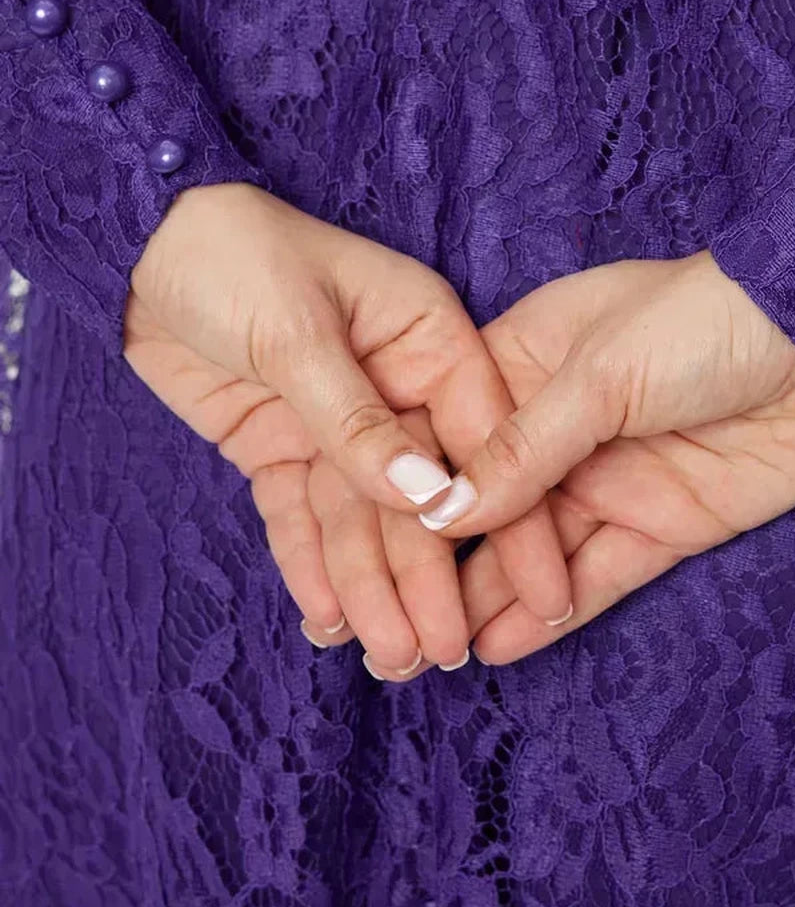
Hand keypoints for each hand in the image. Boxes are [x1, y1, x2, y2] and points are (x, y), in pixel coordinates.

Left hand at [122, 180, 571, 669]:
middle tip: (437, 653)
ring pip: (362, 516)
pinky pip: (304, 515)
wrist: (141, 246)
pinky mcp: (283, 445)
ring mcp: (337, 420)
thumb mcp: (298, 331)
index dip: (511, 516)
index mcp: (426, 337)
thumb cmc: (237, 257)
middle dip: (428, 575)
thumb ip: (355, 420)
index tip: (542, 593)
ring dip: (371, 587)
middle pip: (419, 492)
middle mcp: (395, 383)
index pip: (480, 438)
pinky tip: (327, 619)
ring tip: (387, 660)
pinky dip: (311, 566)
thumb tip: (426, 497)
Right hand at [408, 251, 794, 663]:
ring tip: (429, 657)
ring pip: (535, 551)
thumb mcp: (600, 371)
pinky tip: (501, 645)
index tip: (364, 555)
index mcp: (528, 362)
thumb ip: (524, 447)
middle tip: (392, 632)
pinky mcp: (665, 523)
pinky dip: (551, 612)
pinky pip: (598, 575)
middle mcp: (560, 427)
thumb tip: (442, 510)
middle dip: (440, 565)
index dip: (411, 495)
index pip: (450, 437)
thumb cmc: (702, 319)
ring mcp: (613, 478)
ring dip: (487, 600)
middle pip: (487, 506)